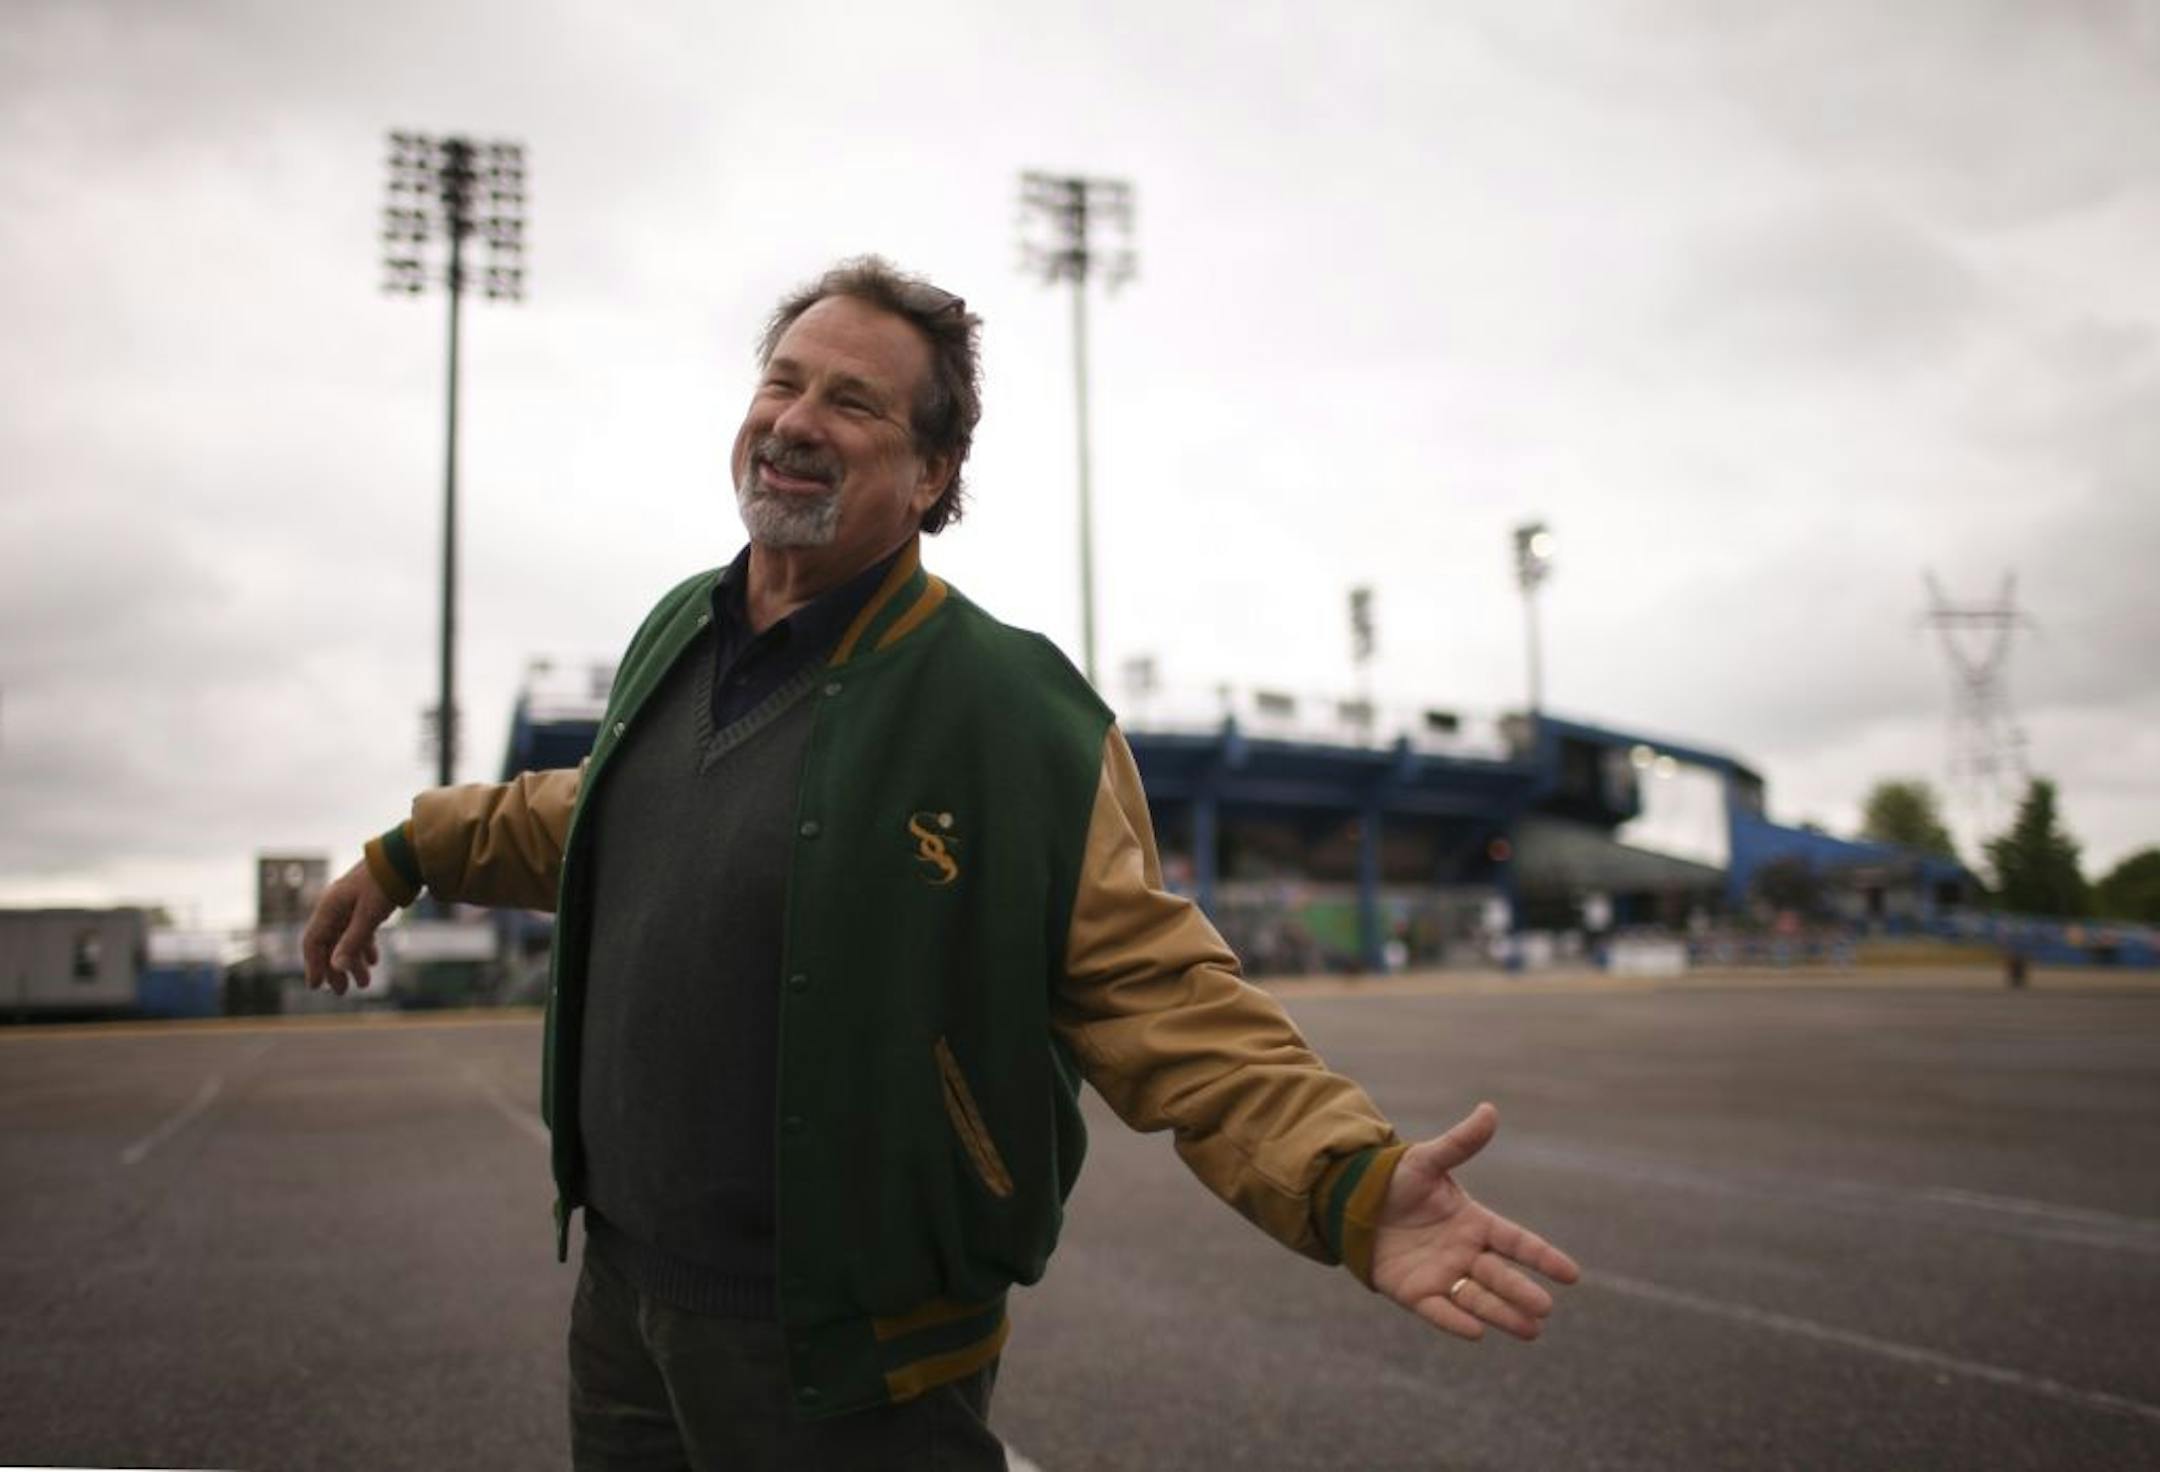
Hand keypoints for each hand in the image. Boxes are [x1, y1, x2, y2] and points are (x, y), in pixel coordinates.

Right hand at [301, 860, 396, 994]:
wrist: (406, 856)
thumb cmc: (385, 883)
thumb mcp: (368, 915)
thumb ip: (352, 942)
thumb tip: (335, 968)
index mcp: (329, 907)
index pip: (313, 942)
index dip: (313, 965)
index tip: (317, 987)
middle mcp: (336, 906)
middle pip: (328, 944)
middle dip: (335, 969)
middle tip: (343, 991)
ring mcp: (351, 905)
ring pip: (346, 939)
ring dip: (353, 961)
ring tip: (364, 983)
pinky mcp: (367, 904)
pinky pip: (360, 930)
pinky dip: (365, 946)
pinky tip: (374, 961)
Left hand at [1370, 1102, 1580, 1340]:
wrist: (1355, 1203)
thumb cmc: (1397, 1181)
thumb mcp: (1427, 1161)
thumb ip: (1460, 1142)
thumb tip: (1489, 1110)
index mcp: (1475, 1223)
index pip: (1516, 1241)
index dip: (1542, 1257)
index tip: (1571, 1275)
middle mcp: (1465, 1254)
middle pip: (1500, 1275)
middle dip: (1522, 1292)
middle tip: (1544, 1308)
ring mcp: (1443, 1276)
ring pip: (1478, 1298)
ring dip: (1502, 1314)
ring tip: (1531, 1330)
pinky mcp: (1416, 1294)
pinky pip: (1439, 1311)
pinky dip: (1456, 1322)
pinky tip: (1476, 1332)